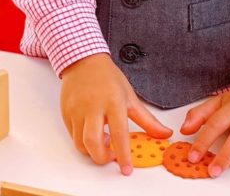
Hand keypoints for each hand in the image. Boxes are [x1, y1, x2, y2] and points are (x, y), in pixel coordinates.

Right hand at [59, 53, 171, 174]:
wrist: (83, 61)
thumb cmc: (107, 77)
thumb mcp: (130, 96)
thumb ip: (147, 120)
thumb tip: (164, 134)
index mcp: (112, 102)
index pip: (119, 134)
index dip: (123, 155)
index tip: (126, 169)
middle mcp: (92, 106)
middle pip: (92, 142)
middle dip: (102, 158)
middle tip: (111, 157)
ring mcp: (76, 109)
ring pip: (80, 143)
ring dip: (92, 151)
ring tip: (102, 141)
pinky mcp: (66, 112)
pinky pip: (72, 135)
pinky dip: (82, 141)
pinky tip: (92, 132)